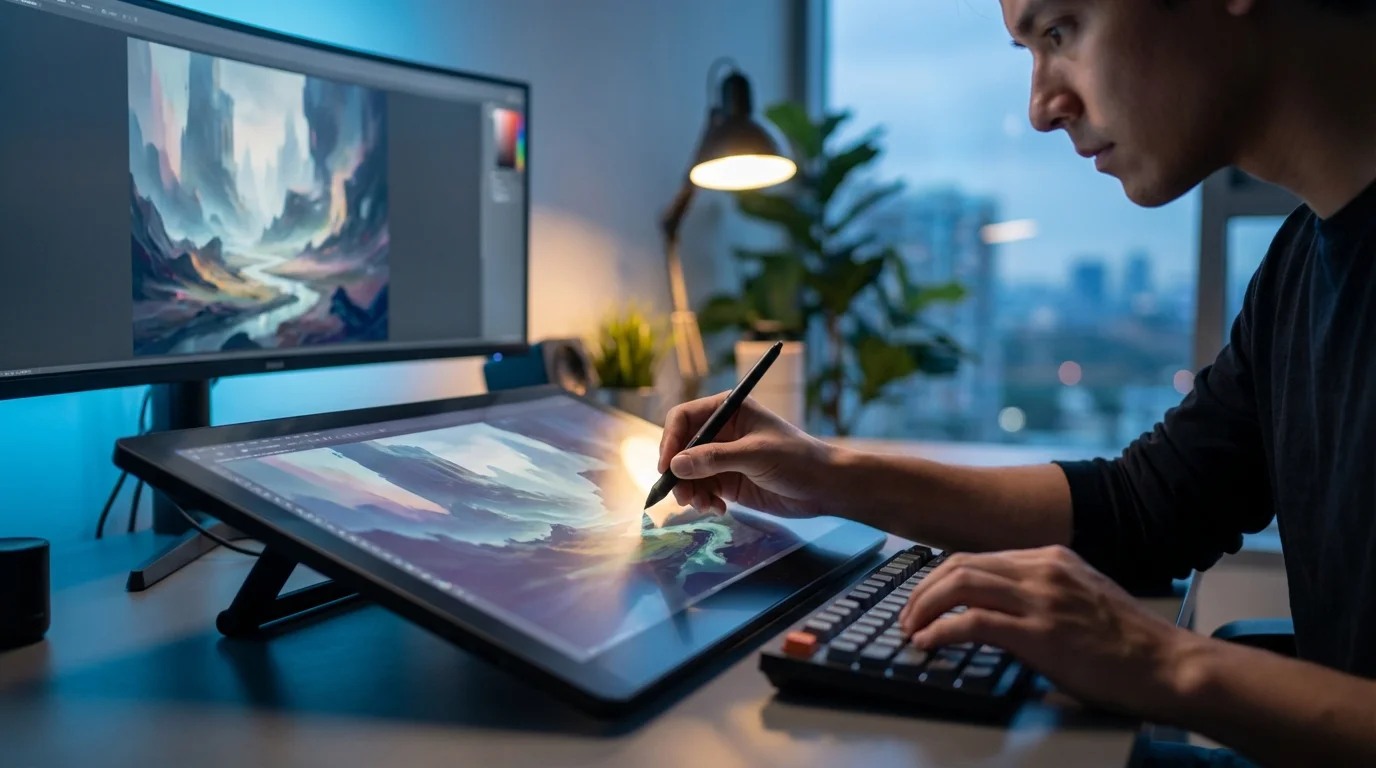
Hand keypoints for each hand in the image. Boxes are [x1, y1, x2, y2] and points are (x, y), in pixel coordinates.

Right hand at [657, 392, 839, 517]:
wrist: (824, 487)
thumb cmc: (796, 459)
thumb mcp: (755, 455)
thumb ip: (715, 459)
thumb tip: (676, 465)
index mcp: (728, 410)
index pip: (684, 418)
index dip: (671, 440)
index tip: (667, 466)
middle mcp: (721, 432)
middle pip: (681, 448)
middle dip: (678, 472)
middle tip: (682, 496)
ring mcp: (723, 458)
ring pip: (688, 473)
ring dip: (689, 490)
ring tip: (703, 506)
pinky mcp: (728, 481)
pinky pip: (702, 489)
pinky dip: (703, 500)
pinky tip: (718, 509)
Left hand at [897, 545, 1192, 716]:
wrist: (1166, 665)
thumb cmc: (1127, 643)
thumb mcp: (1080, 598)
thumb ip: (1040, 592)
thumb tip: (997, 607)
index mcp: (1051, 558)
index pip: (978, 557)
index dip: (941, 579)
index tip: (923, 600)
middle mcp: (1043, 569)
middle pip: (960, 565)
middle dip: (923, 591)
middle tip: (907, 616)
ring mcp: (1041, 598)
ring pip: (960, 585)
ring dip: (924, 607)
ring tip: (911, 629)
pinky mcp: (1039, 632)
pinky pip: (973, 622)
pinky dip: (941, 631)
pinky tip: (929, 643)